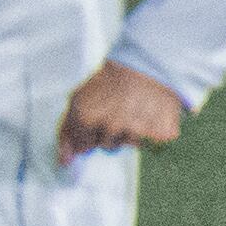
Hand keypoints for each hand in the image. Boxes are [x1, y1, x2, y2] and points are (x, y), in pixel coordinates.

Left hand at [57, 61, 189, 161]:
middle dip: (110, 132)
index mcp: (86, 118)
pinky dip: (153, 129)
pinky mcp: (161, 134)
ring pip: (129, 143)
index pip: (82, 146)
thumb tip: (65, 161)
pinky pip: (153, 140)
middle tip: (118, 109)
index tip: (97, 118)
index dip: (88, 133)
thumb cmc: (110, 81)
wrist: (145, 64)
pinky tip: (150, 112)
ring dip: (131, 131)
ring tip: (134, 108)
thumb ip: (68, 131)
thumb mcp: (80, 100)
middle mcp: (110, 126)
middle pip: (106, 146)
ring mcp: (136, 131)